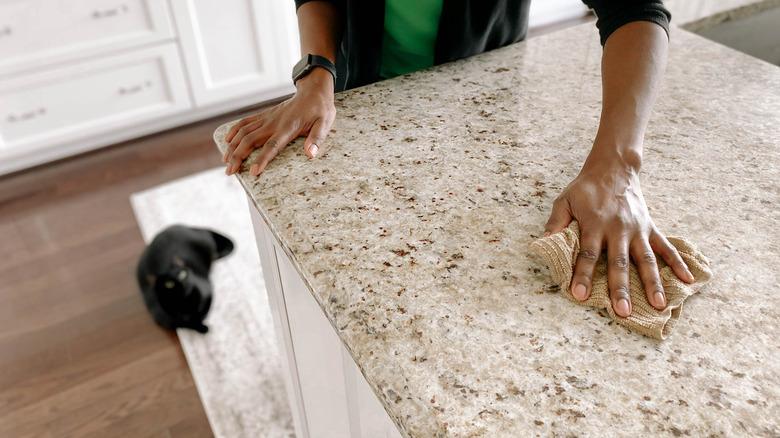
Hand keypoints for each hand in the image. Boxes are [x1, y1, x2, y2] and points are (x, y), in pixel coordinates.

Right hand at [223, 68, 335, 175]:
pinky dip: (234, 131)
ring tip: (225, 162)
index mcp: (289, 127)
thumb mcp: (325, 123)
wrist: (313, 90)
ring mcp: (267, 118)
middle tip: (230, 172)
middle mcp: (274, 123)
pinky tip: (227, 141)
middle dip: (238, 156)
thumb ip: (316, 138)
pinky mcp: (265, 115)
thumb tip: (310, 154)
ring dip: (232, 146)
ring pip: (244, 132)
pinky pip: (245, 122)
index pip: (272, 146)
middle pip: (251, 140)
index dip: (262, 159)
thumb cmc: (320, 109)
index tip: (253, 172)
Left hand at [544, 158, 693, 317]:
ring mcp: (637, 230)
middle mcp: (618, 229)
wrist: (614, 168)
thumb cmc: (585, 189)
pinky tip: (688, 279)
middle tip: (622, 311)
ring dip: (653, 283)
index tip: (579, 295)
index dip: (582, 275)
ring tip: (659, 305)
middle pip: (619, 263)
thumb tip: (543, 242)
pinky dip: (678, 263)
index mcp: (595, 224)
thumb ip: (555, 222)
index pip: (587, 254)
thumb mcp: (564, 200)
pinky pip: (666, 247)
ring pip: (646, 260)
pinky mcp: (651, 228)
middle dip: (620, 288)